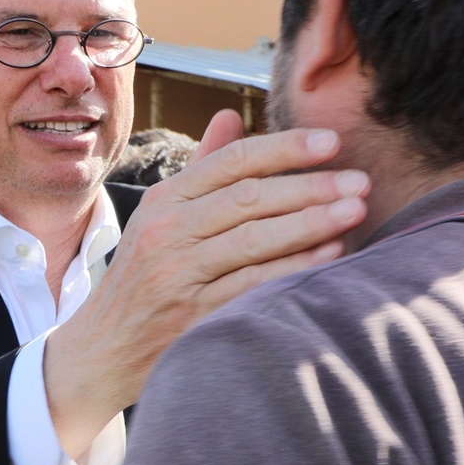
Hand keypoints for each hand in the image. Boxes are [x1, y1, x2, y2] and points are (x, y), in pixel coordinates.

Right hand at [44, 110, 368, 450]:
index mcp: (165, 200)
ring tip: (356, 211)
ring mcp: (179, 276)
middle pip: (249, 198)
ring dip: (312, 224)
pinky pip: (254, 285)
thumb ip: (203, 168)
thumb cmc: (146, 277)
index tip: (332, 143)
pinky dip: (295, 269)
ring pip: (255, 240)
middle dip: (311, 187)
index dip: (286, 149)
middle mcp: (167, 232)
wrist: (103, 349)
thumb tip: (232, 115)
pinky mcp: (193, 317)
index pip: (233, 162)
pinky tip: (330, 256)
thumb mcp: (162, 216)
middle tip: (360, 180)